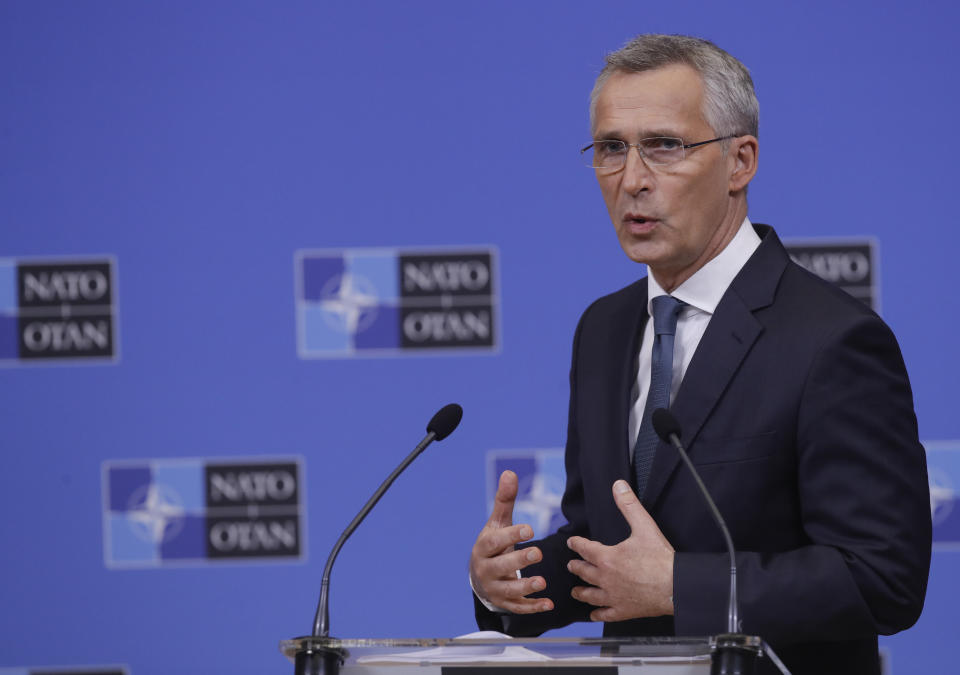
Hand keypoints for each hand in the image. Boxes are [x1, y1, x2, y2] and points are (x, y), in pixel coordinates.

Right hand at [469, 470, 553, 613]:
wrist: (479, 575)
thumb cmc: (493, 544)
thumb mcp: (497, 523)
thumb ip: (504, 500)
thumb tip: (510, 473)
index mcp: (484, 548)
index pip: (494, 542)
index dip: (511, 535)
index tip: (529, 529)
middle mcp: (486, 569)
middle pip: (500, 566)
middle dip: (519, 561)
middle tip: (538, 553)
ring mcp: (494, 588)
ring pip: (508, 590)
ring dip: (525, 587)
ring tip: (543, 582)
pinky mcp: (504, 603)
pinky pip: (518, 607)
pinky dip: (532, 607)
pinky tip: (548, 604)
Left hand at [566, 480, 673, 620]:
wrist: (676, 586)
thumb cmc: (661, 559)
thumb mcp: (644, 526)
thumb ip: (629, 505)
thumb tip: (618, 486)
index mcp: (607, 558)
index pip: (585, 549)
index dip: (576, 544)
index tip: (572, 542)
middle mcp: (605, 578)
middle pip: (584, 572)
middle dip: (576, 567)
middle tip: (571, 566)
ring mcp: (613, 596)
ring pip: (590, 595)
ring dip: (581, 592)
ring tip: (575, 591)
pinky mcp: (623, 611)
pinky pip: (605, 614)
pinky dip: (597, 614)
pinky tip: (594, 614)